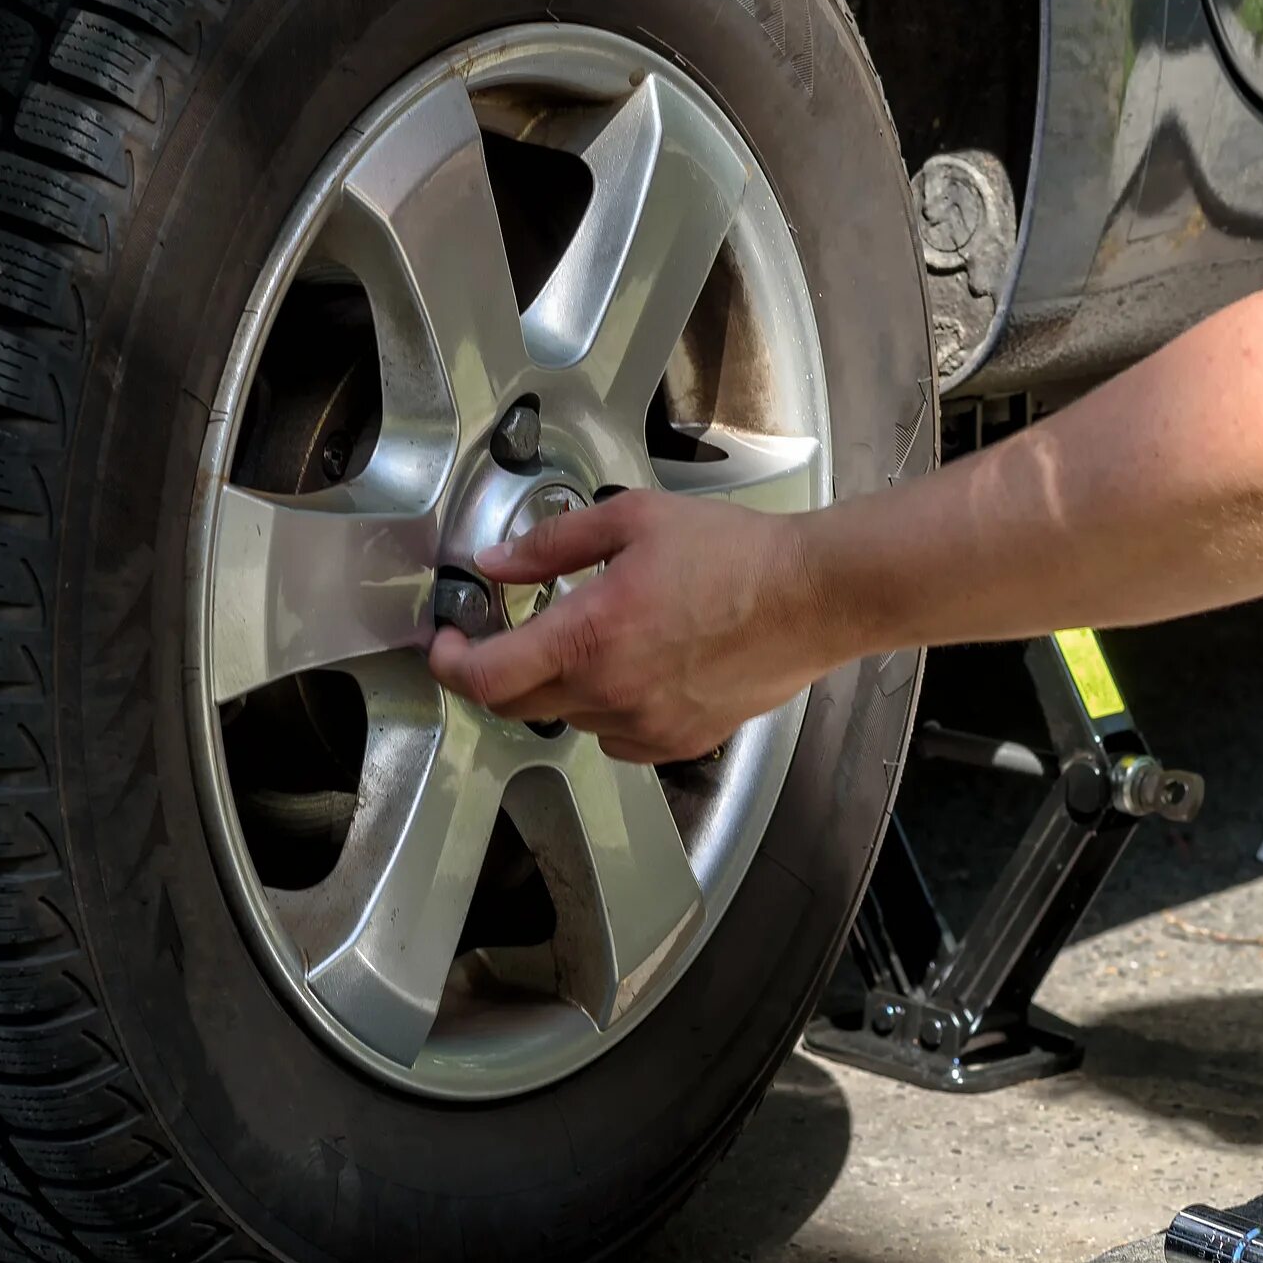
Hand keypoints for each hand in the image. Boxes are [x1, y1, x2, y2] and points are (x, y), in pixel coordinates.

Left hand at [427, 491, 845, 762]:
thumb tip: (495, 564)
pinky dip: (608, 709)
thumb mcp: (633, 520)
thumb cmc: (736, 553)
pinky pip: (617, 738)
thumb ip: (552, 545)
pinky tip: (636, 670)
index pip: (488, 678)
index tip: (448, 645)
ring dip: (563, 686)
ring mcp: (647, 727)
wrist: (814, 597)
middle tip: (505, 637)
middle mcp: (612, 694)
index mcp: (591, 636)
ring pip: (571, 718)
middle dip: (502, 672)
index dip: (450, 666)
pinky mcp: (680, 742)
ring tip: (596, 640)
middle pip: (520, 706)